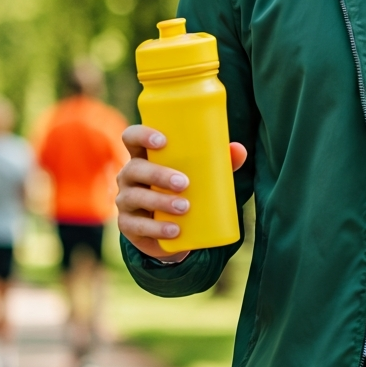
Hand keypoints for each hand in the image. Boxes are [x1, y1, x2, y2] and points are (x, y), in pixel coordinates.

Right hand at [115, 124, 247, 261]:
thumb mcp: (199, 176)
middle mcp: (129, 176)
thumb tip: (239, 150)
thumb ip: (218, 163)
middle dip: (158, 174)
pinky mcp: (128, 225)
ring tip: (184, 208)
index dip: (142, 135)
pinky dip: (157, 228)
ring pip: (134, 197)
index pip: (132, 138)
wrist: (171, 231)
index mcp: (144, 157)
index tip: (163, 141)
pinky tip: (174, 230)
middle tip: (184, 183)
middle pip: (135, 169)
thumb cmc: (184, 192)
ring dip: (159, 202)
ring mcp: (125, 201)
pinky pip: (137, 226)